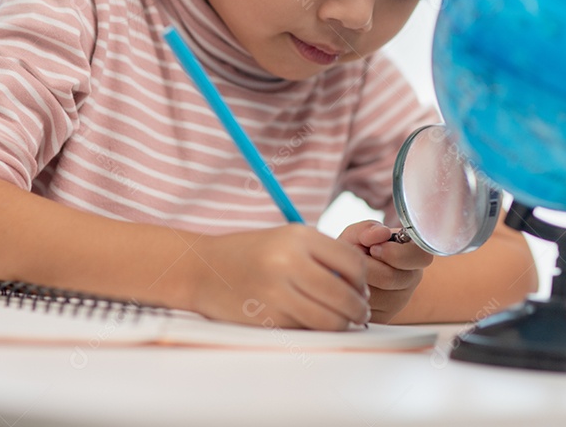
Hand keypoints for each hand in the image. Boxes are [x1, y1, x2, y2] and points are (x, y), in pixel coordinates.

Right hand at [186, 225, 369, 330]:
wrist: (202, 269)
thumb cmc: (249, 253)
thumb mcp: (286, 239)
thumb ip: (322, 256)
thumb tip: (359, 284)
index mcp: (299, 237)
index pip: (353, 262)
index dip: (363, 280)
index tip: (361, 289)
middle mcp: (290, 262)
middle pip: (345, 294)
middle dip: (358, 308)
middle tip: (359, 312)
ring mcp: (278, 292)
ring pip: (330, 318)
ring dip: (342, 324)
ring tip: (342, 321)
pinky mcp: (268, 317)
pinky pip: (306, 329)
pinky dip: (314, 329)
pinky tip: (311, 321)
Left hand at [336, 221, 433, 323]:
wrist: (346, 272)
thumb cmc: (357, 249)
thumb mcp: (359, 234)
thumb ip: (367, 229)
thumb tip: (380, 233)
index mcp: (415, 254)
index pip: (421, 257)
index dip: (394, 253)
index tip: (375, 249)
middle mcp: (412, 280)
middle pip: (390, 278)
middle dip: (365, 266)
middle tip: (356, 258)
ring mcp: (399, 302)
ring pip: (375, 295)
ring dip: (355, 280)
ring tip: (351, 271)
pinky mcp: (383, 318)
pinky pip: (365, 309)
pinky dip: (352, 295)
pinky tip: (351, 285)